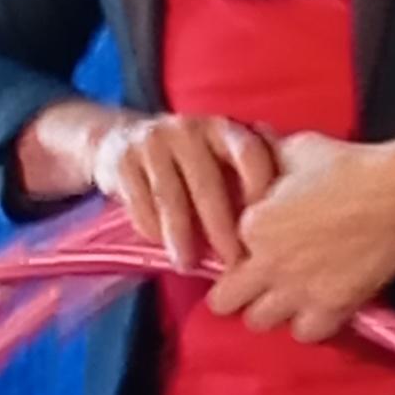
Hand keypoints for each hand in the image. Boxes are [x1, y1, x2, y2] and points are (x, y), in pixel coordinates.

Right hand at [11, 100, 275, 273]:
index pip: (250, 153)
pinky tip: (162, 247)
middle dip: (222, 229)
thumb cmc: (185, 162)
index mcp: (223, 128)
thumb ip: (242, 180)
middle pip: (208, 183)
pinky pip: (141, 200)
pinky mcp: (124, 159)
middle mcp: (190, 129)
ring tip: (188, 266)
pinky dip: (152, 228)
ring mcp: (154, 141)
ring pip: (171, 196)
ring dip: (181, 237)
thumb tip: (275, 234)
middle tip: (233, 265)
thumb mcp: (216, 158)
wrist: (119, 139)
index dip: (261, 189)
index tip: (268, 229)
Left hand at [205, 127, 394, 346]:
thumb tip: (254, 140)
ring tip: (281, 296)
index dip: (234, 248)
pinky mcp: (332, 308)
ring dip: (267, 309)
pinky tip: (315, 306)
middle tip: (249, 280)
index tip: (246, 245)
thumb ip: (268, 153)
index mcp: (252, 226)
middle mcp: (267, 265)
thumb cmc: (348, 166)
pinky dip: (308, 323)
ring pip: (259, 321)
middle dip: (233, 290)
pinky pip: (305, 333)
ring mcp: (298, 291)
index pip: (220, 251)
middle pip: (225, 301)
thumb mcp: (299, 149)